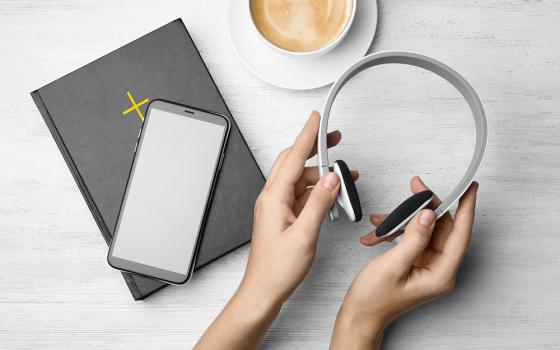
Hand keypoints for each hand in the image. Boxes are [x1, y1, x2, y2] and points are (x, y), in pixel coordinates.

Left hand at [240, 111, 357, 305]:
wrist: (264, 290)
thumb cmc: (277, 268)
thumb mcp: (304, 235)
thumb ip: (319, 204)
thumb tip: (331, 179)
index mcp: (274, 198)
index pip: (293, 158)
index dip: (306, 136)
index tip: (315, 119)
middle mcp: (272, 198)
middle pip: (293, 162)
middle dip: (313, 147)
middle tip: (333, 138)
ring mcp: (277, 207)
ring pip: (300, 179)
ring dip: (320, 174)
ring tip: (343, 176)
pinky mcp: (284, 216)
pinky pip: (302, 194)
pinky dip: (318, 190)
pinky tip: (332, 194)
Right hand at [330, 176, 477, 348]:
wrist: (360, 313)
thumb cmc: (374, 299)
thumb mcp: (393, 265)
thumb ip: (413, 238)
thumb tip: (428, 215)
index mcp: (441, 274)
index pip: (460, 234)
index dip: (466, 208)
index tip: (470, 189)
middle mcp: (438, 269)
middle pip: (441, 228)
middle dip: (425, 208)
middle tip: (416, 189)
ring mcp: (427, 266)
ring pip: (424, 230)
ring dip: (402, 221)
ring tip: (383, 220)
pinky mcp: (416, 262)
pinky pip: (412, 238)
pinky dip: (395, 232)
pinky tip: (379, 233)